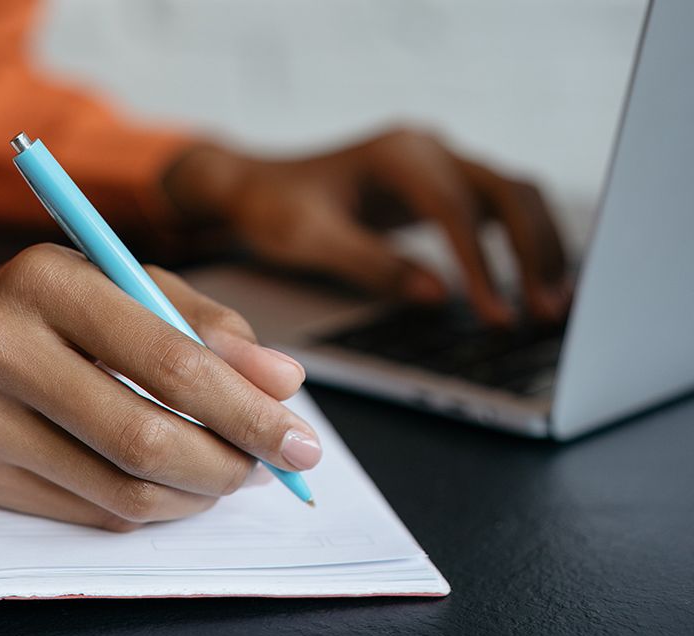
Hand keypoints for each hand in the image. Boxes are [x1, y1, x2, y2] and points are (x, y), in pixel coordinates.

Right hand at [0, 245, 319, 530]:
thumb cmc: (48, 302)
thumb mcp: (124, 280)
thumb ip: (206, 323)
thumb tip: (283, 383)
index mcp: (46, 281)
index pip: (167, 360)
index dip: (247, 409)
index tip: (301, 437)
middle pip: (143, 437)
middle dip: (230, 463)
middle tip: (273, 467)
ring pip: (121, 489)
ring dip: (198, 493)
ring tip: (231, 472)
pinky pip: (94, 512)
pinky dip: (154, 506)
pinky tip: (177, 484)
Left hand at [164, 127, 569, 323]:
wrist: (254, 188)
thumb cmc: (273, 208)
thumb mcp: (308, 239)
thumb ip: (370, 264)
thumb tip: (436, 295)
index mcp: (397, 154)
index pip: (455, 208)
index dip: (481, 263)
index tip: (494, 312)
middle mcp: (428, 149)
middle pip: (508, 191)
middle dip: (534, 252)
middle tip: (548, 311)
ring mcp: (440, 164)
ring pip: (515, 196)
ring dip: (541, 247)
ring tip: (554, 304)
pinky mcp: (443, 187)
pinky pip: (499, 210)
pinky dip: (523, 244)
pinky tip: (534, 286)